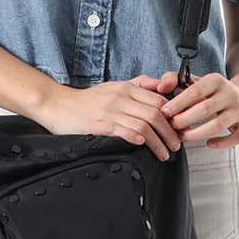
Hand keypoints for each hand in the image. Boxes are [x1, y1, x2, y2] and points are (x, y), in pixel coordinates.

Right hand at [41, 75, 183, 162]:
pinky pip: (122, 130)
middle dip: (170, 132)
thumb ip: (139, 85)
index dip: (173, 116)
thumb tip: (163, 87)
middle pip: (155, 113)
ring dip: (158, 141)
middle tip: (175, 144)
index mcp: (126, 87)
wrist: (59, 105)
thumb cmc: (88, 100)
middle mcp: (120, 97)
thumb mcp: (115, 86)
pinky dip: (136, 137)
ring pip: (143, 124)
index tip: (178, 128)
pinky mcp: (99, 124)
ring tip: (164, 153)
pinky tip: (143, 145)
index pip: (159, 99)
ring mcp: (110, 110)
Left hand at [151, 70, 238, 148]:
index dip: (178, 103)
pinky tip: (208, 143)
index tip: (165, 112)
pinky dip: (220, 143)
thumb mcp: (198, 81)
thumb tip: (160, 87)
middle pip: (204, 109)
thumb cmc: (216, 93)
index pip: (195, 91)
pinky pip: (234, 138)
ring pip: (217, 125)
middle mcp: (230, 94)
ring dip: (197, 134)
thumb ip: (175, 80)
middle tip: (171, 127)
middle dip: (184, 120)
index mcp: (216, 80)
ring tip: (182, 137)